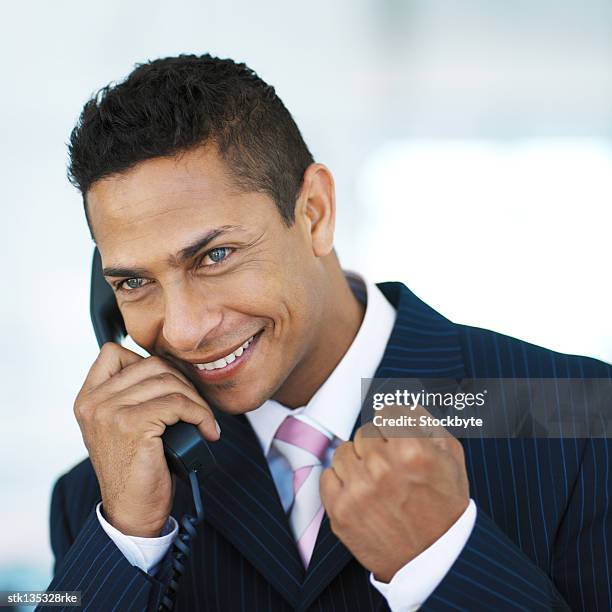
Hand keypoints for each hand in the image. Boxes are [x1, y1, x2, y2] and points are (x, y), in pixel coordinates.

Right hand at [74, 342, 219, 536]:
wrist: (132, 512)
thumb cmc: (137, 467)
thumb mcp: (122, 425)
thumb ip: (130, 394)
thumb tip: (168, 366)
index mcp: (88, 399)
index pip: (113, 352)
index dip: (148, 363)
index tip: (169, 387)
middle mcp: (93, 402)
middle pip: (151, 364)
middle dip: (182, 383)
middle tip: (195, 407)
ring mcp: (110, 412)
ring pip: (169, 381)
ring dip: (196, 400)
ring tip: (203, 421)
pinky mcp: (133, 425)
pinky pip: (179, 403)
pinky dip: (201, 414)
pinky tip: (207, 430)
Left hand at [320, 405, 468, 582]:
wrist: (435, 562)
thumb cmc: (446, 507)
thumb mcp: (452, 458)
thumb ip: (426, 421)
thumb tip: (401, 402)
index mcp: (411, 449)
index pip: (385, 413)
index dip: (392, 426)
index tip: (395, 438)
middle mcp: (381, 467)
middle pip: (363, 433)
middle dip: (376, 446)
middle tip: (391, 468)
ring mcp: (358, 489)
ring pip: (343, 452)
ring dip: (357, 463)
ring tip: (376, 482)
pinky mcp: (340, 511)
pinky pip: (327, 476)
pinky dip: (340, 482)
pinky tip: (361, 494)